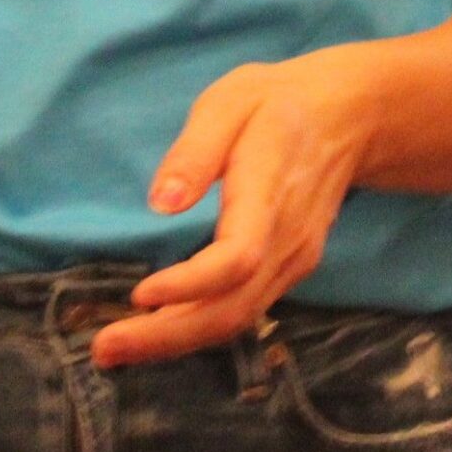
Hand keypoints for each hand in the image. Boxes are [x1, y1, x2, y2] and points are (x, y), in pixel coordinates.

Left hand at [91, 51, 376, 368]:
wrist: (347, 118)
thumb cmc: (276, 103)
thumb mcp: (229, 102)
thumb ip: (195, 151)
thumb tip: (161, 204)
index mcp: (269, 193)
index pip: (237, 257)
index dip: (189, 285)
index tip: (139, 294)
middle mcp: (288, 240)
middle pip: (232, 308)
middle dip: (167, 337)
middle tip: (105, 349)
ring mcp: (294, 260)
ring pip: (238, 318)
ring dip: (177, 341)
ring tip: (117, 348)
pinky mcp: (290, 268)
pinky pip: (245, 309)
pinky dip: (200, 327)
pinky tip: (159, 328)